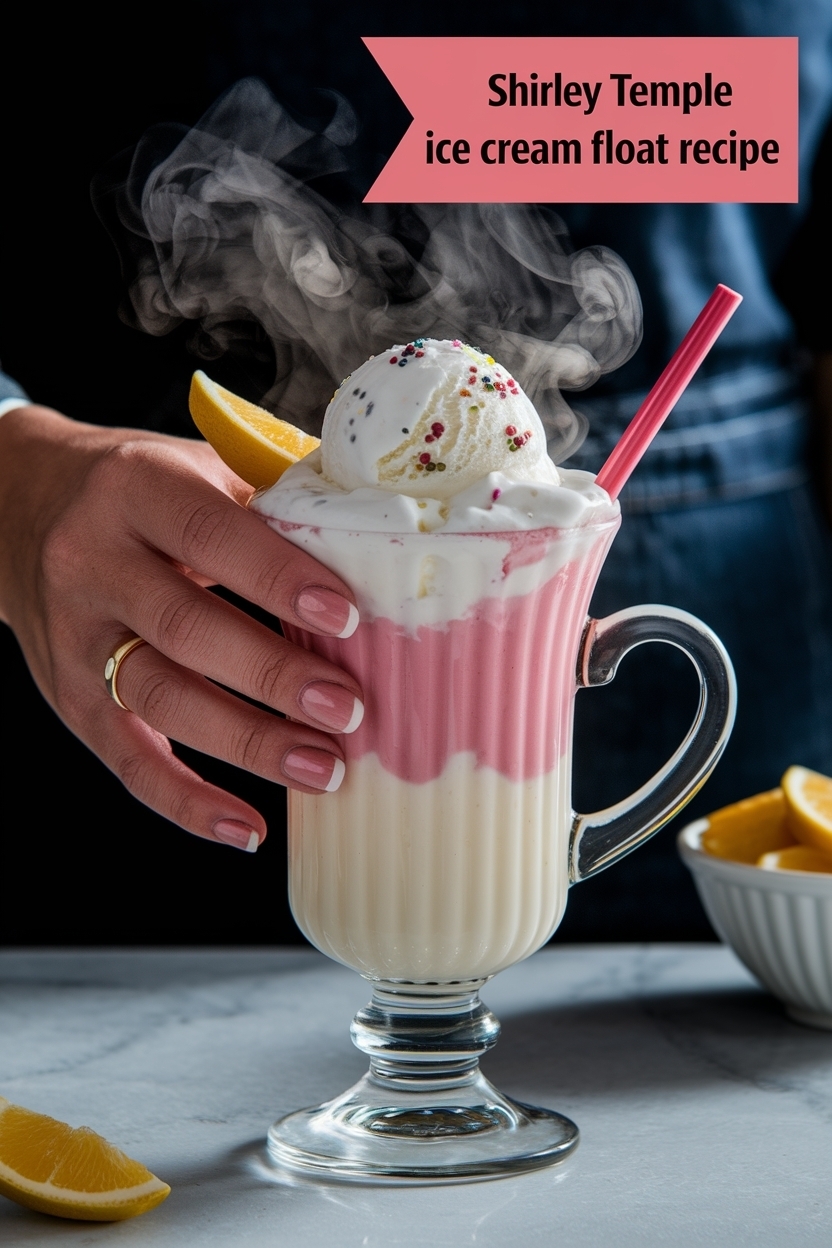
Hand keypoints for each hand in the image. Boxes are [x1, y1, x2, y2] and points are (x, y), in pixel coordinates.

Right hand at [0, 405, 363, 850]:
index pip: (211, 533)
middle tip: (348, 708)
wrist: (22, 508)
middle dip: (272, 674)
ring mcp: (76, 635)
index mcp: (136, 488)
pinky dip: (186, 801)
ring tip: (322, 768)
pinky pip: (126, 759)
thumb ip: (274, 500)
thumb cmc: (140, 491)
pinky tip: (247, 827)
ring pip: (156, 697)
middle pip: (182, 626)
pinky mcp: (71, 696)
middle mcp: (93, 561)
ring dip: (246, 742)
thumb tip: (379, 535)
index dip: (278, 577)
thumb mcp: (197, 468)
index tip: (345, 616)